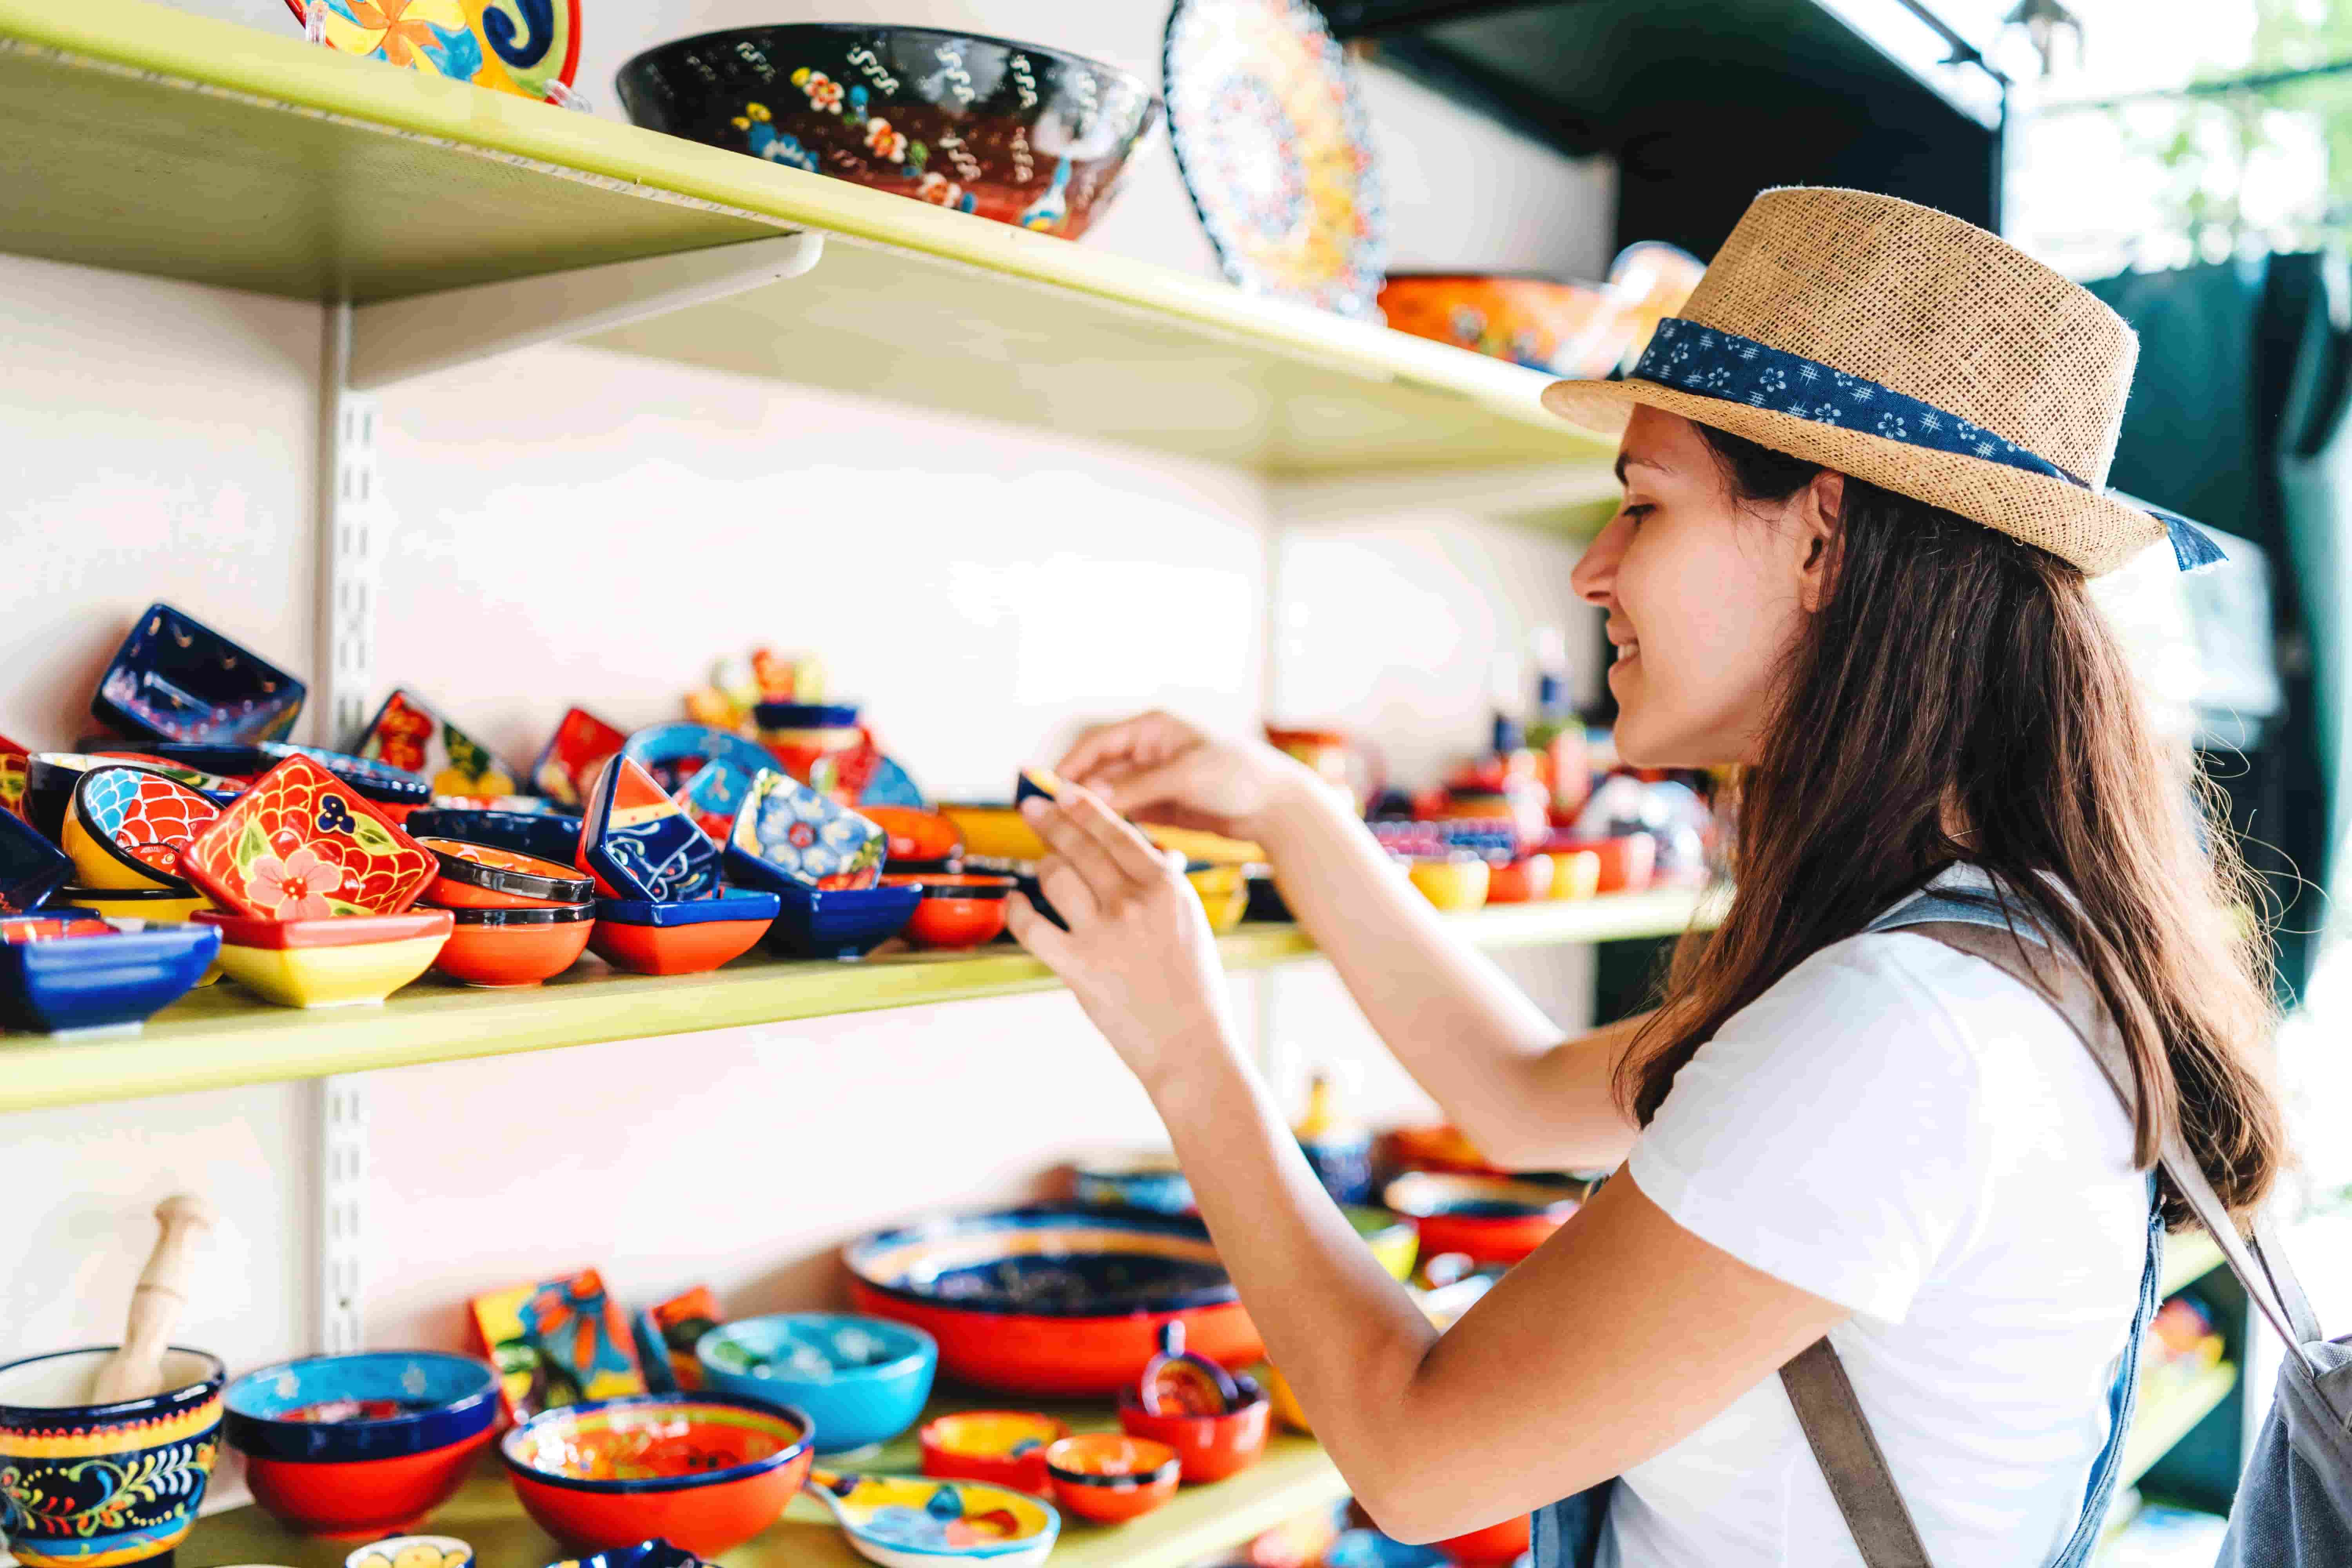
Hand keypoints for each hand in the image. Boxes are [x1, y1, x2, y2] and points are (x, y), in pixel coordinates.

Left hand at [1008, 786, 1238, 1088]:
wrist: (1191, 1047)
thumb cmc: (1194, 987)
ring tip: (1042, 867)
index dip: (1083, 807)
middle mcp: (1133, 902)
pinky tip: (1015, 902)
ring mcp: (1103, 933)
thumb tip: (1148, 854)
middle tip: (1033, 808)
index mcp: (1166, 886)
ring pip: (1054, 876)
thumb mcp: (1189, 921)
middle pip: (1078, 846)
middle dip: (1050, 821)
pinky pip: (1030, 926)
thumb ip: (1163, 884)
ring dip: (1043, 867)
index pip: (1115, 831)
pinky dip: (1016, 910)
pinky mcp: (1077, 967)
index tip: (1063, 792)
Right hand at [1055, 710, 1317, 841]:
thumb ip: (1138, 787)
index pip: (1098, 743)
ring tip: (1069, 833)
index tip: (1050, 788)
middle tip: (1052, 817)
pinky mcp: (1160, 806)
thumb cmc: (1238, 775)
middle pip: (1098, 770)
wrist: (1275, 806)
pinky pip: (1125, 813)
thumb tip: (1091, 799)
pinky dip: (1110, 824)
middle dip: (1076, 791)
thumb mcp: (1185, 776)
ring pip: (1109, 794)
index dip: (1071, 764)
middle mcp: (1148, 751)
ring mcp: (1153, 780)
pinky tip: (1097, 840)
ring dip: (1091, 810)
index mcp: (1153, 728)